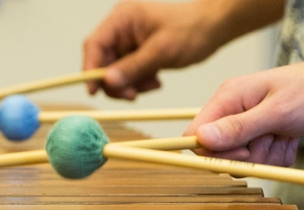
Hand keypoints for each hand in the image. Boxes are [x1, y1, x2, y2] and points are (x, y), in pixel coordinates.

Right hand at [83, 1, 226, 99]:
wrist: (213, 28)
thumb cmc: (191, 32)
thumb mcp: (161, 52)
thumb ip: (133, 67)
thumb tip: (107, 81)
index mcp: (122, 19)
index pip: (95, 45)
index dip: (90, 69)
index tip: (93, 91)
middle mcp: (122, 28)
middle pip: (103, 61)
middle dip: (116, 81)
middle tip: (133, 96)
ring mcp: (130, 41)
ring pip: (116, 71)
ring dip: (130, 84)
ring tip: (153, 85)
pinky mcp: (139, 52)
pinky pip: (130, 72)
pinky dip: (139, 82)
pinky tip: (156, 81)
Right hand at [184, 55, 303, 165]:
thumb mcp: (277, 112)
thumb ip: (238, 128)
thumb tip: (200, 139)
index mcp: (230, 97)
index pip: (196, 134)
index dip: (213, 152)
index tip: (242, 153)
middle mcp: (237, 110)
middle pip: (222, 153)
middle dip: (249, 155)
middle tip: (272, 138)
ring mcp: (254, 125)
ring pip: (247, 160)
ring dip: (270, 155)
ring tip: (288, 134)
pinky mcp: (270, 136)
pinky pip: (266, 161)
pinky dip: (282, 155)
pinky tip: (294, 138)